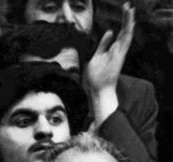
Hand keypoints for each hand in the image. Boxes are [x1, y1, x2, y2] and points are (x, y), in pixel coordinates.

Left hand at [84, 3, 134, 125]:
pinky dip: (126, 32)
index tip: (124, 11)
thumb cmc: (96, 76)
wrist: (97, 90)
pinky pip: (124, 42)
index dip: (122, 23)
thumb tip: (110, 32)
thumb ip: (103, 45)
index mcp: (113, 50)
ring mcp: (119, 53)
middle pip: (124, 32)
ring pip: (126, 35)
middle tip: (128, 6)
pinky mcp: (119, 56)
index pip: (119, 34)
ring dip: (128, 22)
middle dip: (126, 19)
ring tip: (129, 10)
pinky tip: (129, 23)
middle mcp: (118, 51)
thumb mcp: (97, 56)